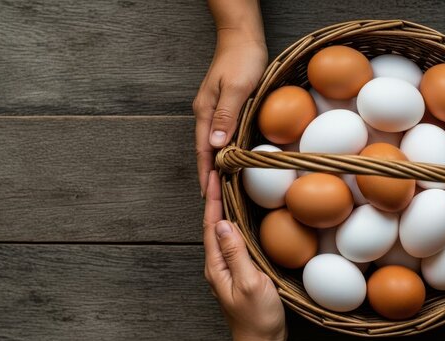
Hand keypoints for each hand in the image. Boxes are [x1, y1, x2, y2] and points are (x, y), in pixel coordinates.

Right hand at [193, 32, 266, 195]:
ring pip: (212, 145)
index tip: (208, 195)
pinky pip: (221, 135)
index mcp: (205, 112)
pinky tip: (230, 159)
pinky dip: (223, 151)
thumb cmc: (241, 59)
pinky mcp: (222, 107)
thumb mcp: (237, 88)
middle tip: (214, 199)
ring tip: (221, 187)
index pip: (203, 151)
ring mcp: (213, 111)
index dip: (205, 174)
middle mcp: (205, 114)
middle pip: (204, 151)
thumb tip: (215, 146)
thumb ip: (226, 116)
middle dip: (208, 175)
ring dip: (215, 165)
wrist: (241, 38)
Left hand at [203, 171, 285, 340]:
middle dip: (214, 198)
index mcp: (216, 266)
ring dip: (221, 209)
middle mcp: (217, 266)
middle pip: (212, 225)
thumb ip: (236, 253)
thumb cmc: (257, 319)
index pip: (211, 224)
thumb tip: (223, 223)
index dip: (213, 198)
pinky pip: (231, 243)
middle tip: (219, 173)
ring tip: (226, 188)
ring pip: (221, 233)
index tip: (215, 174)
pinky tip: (239, 220)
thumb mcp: (249, 282)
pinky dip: (233, 224)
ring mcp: (225, 271)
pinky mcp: (236, 274)